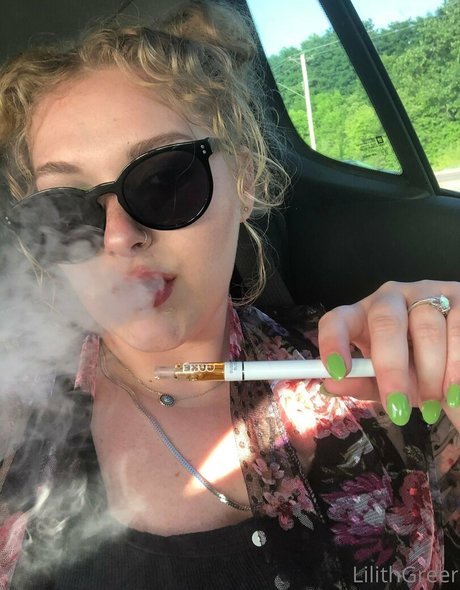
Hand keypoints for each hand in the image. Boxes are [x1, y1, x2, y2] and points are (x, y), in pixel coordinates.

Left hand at [317, 280, 459, 428]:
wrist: (456, 369)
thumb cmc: (416, 372)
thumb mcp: (387, 383)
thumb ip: (362, 383)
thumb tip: (330, 385)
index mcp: (363, 316)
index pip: (338, 320)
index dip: (333, 342)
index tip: (338, 372)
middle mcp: (391, 298)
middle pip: (385, 321)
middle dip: (390, 367)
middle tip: (396, 404)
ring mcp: (427, 293)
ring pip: (426, 327)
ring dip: (430, 373)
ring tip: (432, 404)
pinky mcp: (459, 297)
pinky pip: (457, 328)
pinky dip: (454, 367)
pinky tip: (452, 391)